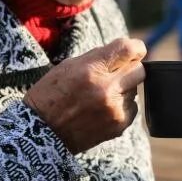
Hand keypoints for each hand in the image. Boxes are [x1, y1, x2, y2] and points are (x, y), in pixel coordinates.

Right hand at [24, 38, 145, 153]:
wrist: (41, 133)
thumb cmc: (51, 95)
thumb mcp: (67, 66)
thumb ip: (98, 57)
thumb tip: (126, 51)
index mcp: (91, 70)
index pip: (129, 49)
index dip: (135, 47)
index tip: (135, 50)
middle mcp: (106, 89)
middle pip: (139, 69)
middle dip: (129, 68)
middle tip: (116, 73)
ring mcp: (114, 109)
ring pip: (135, 90)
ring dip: (123, 89)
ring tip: (101, 95)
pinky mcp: (119, 125)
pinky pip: (132, 107)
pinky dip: (122, 106)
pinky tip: (103, 109)